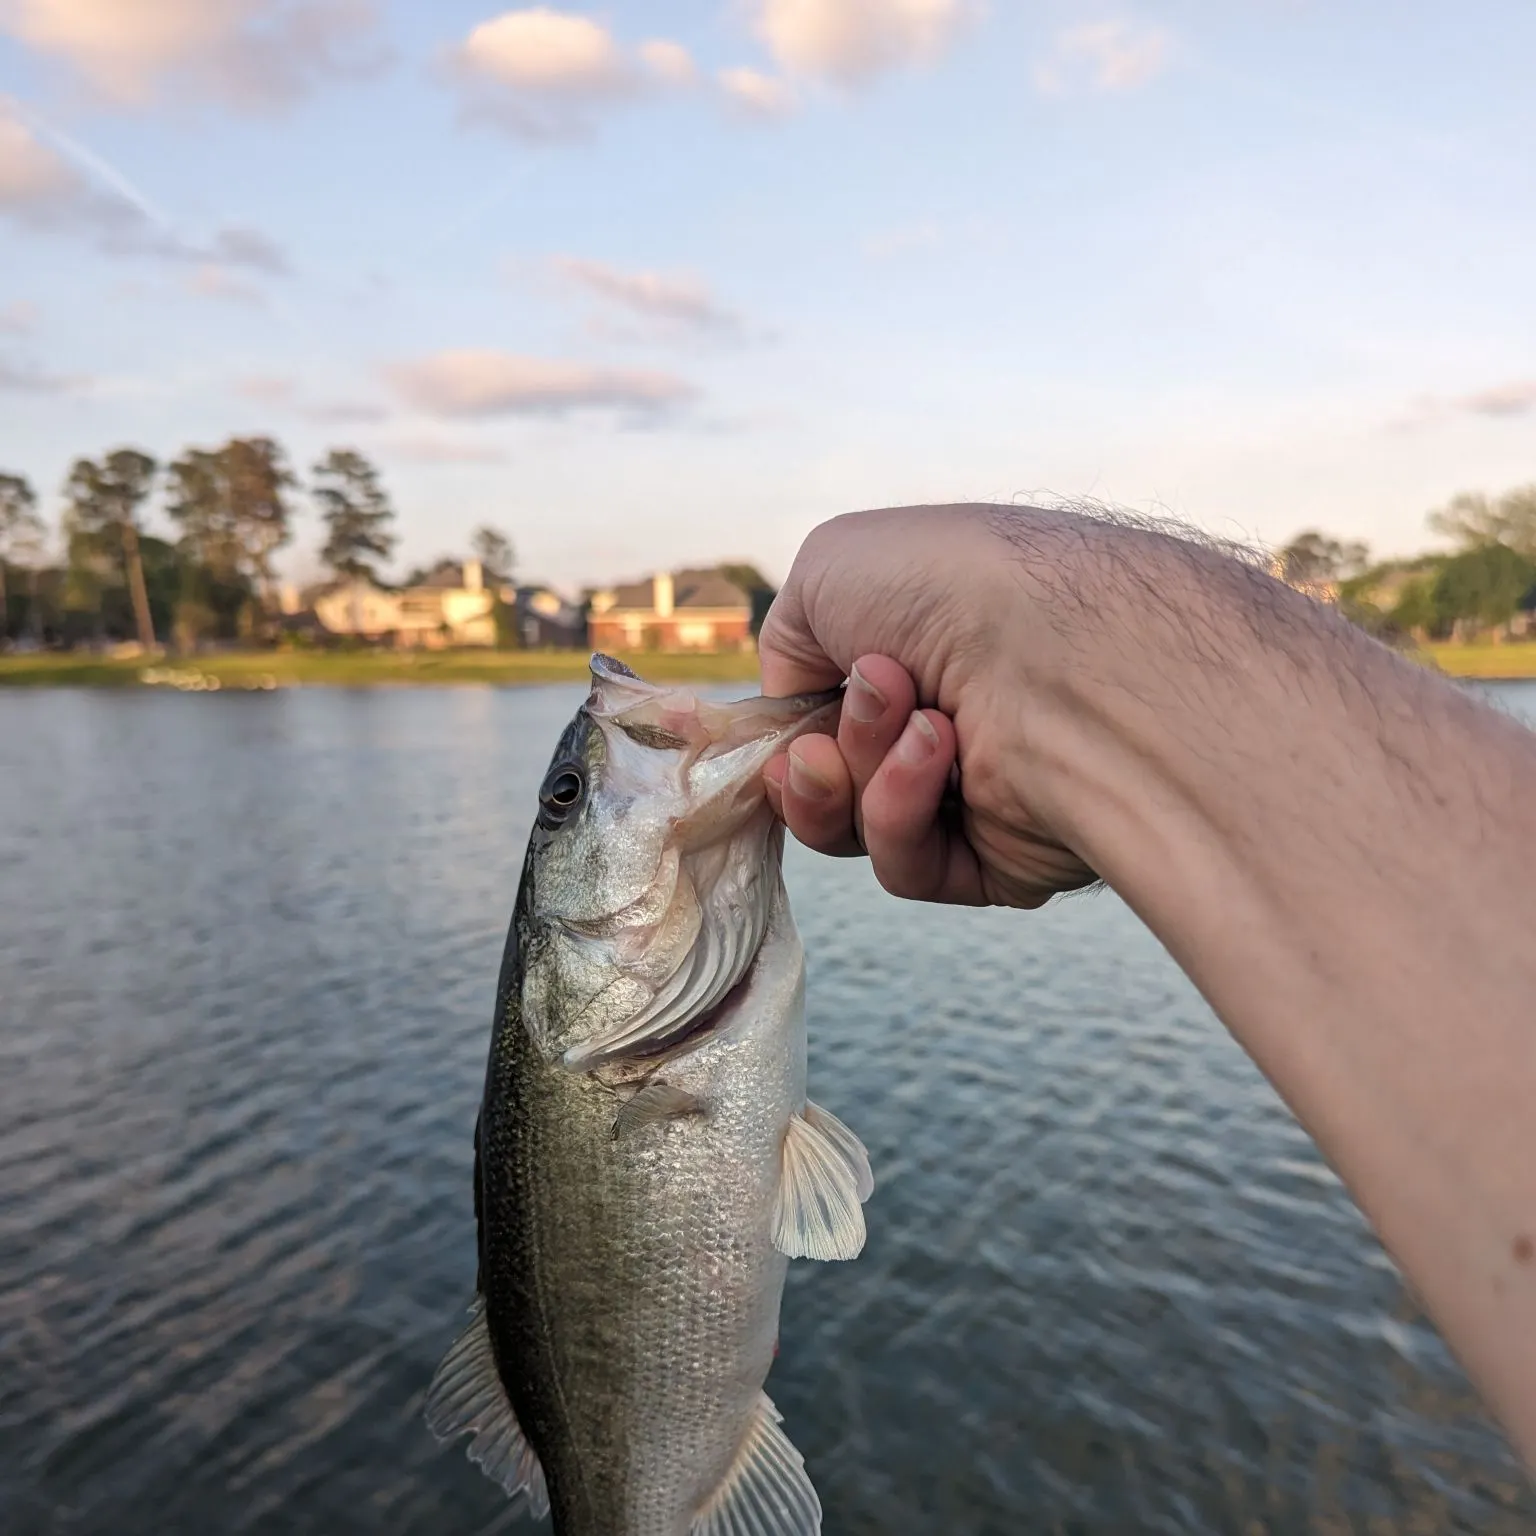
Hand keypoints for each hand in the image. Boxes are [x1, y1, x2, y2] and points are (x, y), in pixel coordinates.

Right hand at [759, 507, 1097, 906]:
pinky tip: (942, 756)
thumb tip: (798, 711)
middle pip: (822, 786)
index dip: (781, 734)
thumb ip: (785, 641)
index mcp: (908, 659)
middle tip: (857, 710)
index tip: (776, 728)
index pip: (812, 722)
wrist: (1059, 649)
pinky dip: (901, 813)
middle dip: (813, 756)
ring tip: (923, 722)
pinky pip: (906, 867)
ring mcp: (967, 798)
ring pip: (853, 830)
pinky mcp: (995, 863)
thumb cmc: (951, 588)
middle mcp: (938, 726)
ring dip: (864, 773)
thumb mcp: (828, 569)